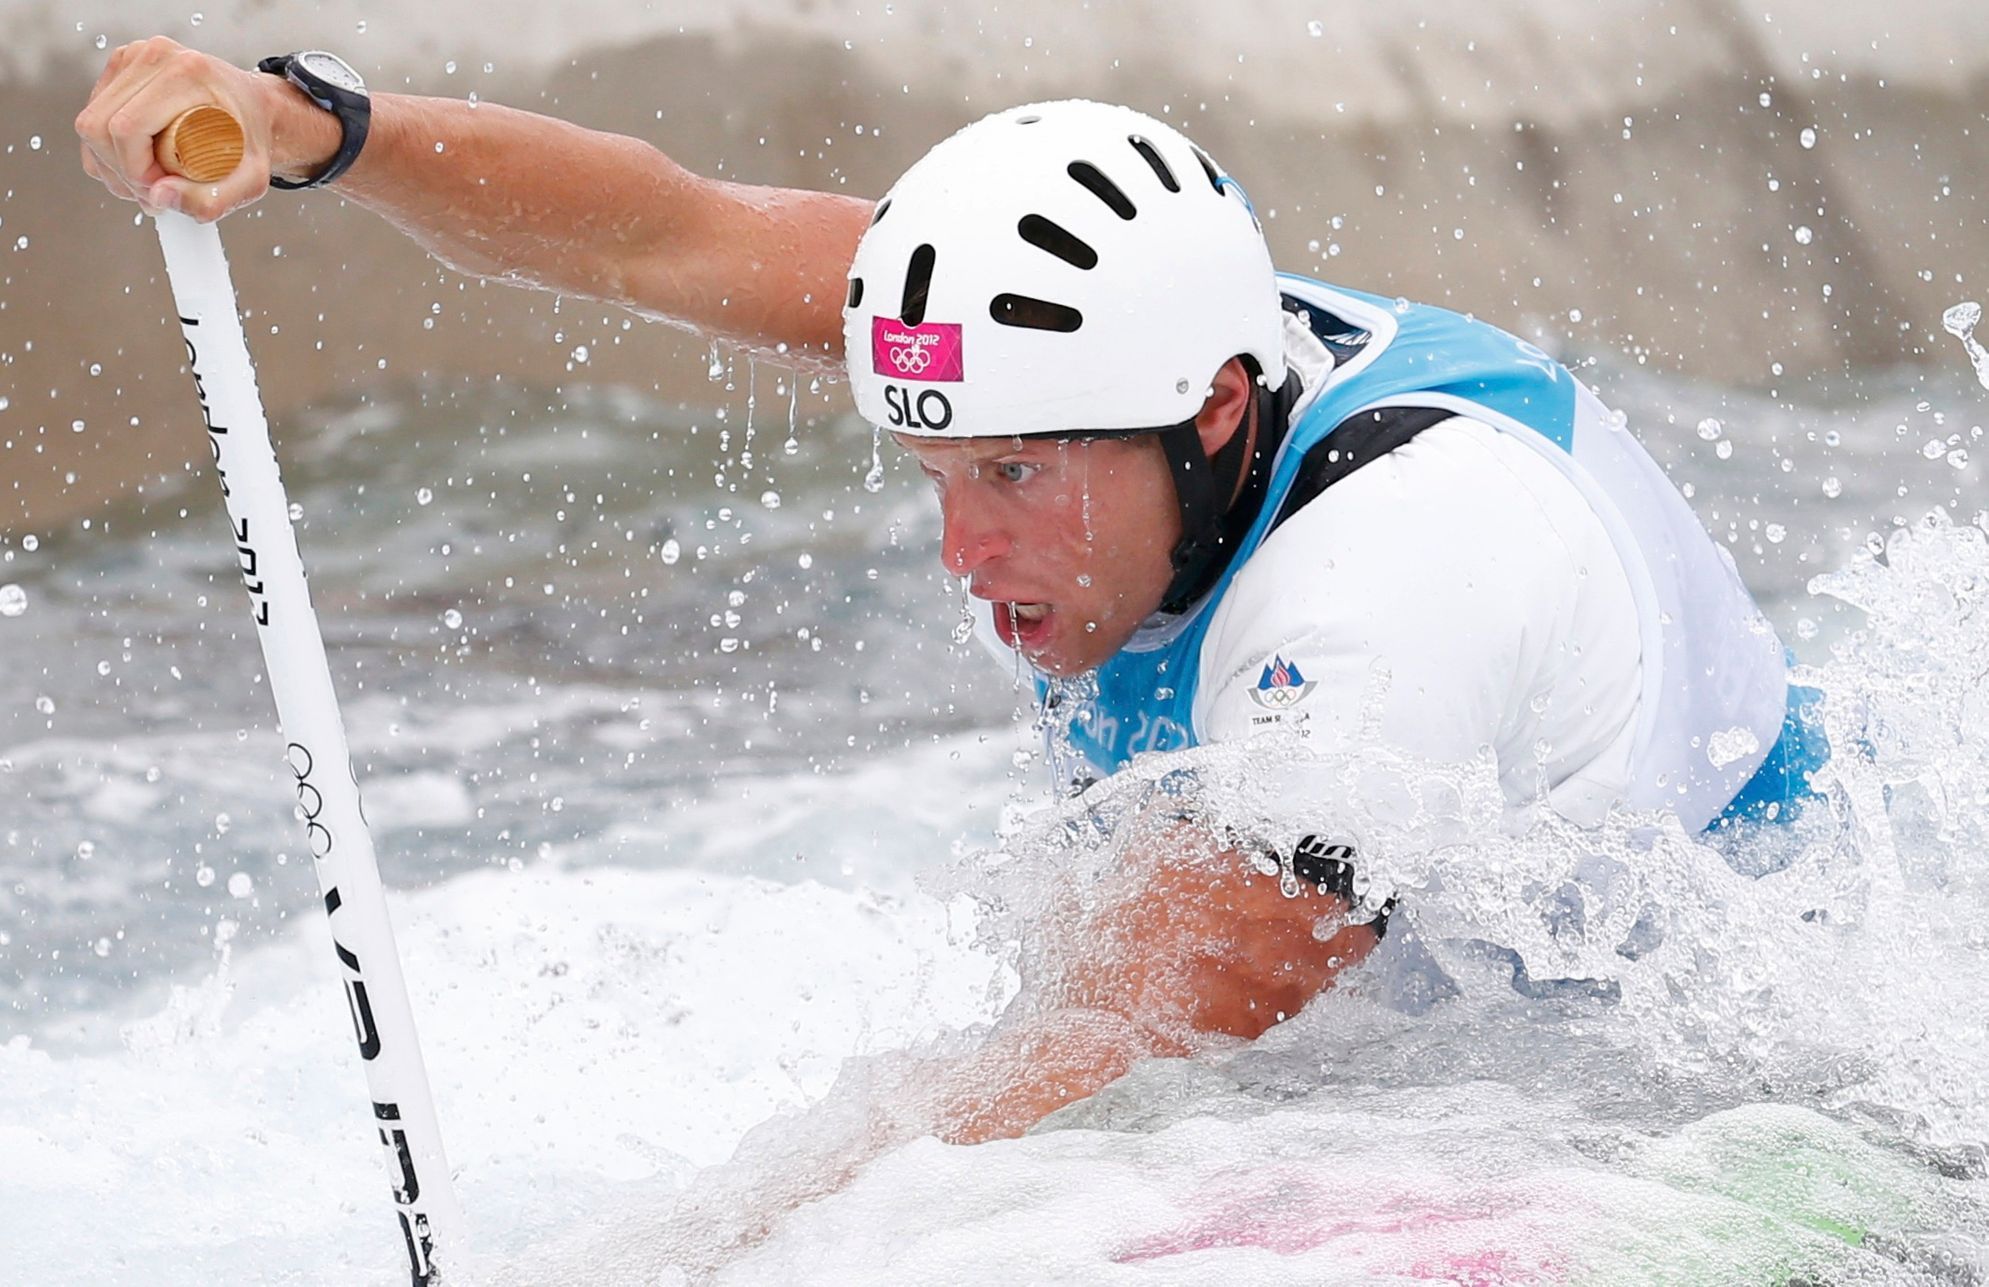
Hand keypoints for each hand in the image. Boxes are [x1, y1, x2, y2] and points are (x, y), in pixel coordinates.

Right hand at [74, 37, 329, 221]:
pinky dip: (107, 148)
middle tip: (154, 192)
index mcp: (187, 74)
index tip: (160, 191)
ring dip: (111, 163)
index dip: (134, 171)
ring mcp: (134, 57)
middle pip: (99, 126)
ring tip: (148, 180)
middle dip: (120, 172)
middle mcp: (155, 56)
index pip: (127, 129)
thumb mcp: (250, 181)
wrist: (255, 109)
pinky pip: (93, 113)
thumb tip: (159, 197)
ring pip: (90, 121)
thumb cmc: (253, 139)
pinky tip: (137, 162)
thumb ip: (212, 200)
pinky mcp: (122, 66)